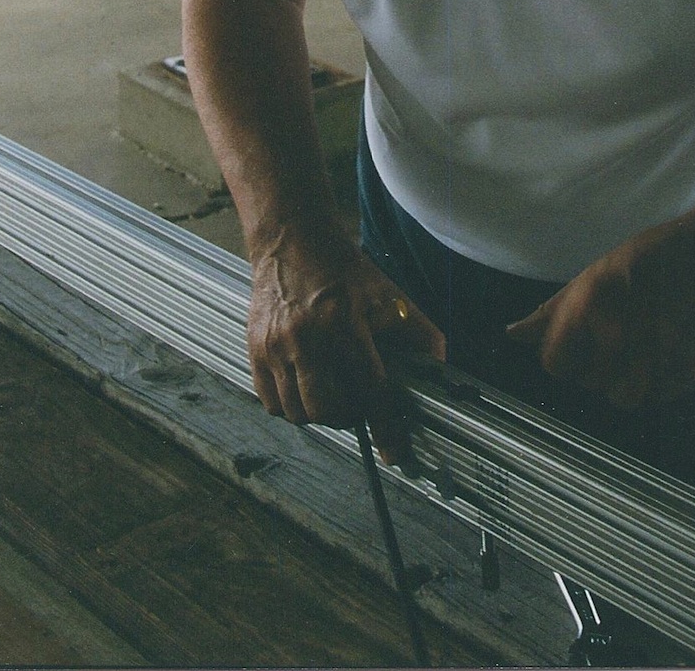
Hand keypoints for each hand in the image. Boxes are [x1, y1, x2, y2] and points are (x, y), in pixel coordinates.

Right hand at [247, 228, 444, 462]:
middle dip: (348, 417)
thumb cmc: (343, 269)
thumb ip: (419, 333)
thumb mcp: (388, 294)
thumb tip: (440, 369)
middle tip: (357, 405)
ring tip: (332, 392)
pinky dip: (290, 405)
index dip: (385, 427)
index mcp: (344, 322)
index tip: (395, 453)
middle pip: (327, 409)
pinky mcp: (254, 348)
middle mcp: (306, 336)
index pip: (370, 389)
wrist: (292, 241)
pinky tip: (305, 386)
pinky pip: (271, 402)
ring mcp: (275, 344)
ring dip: (319, 414)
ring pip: (297, 412)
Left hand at [507, 192, 694, 409]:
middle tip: (623, 334)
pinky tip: (667, 349)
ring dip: (630, 379)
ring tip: (645, 344)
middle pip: (589, 383)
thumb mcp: (597, 273)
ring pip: (622, 398)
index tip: (580, 344)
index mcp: (590, 305)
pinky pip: (658, 396)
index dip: (565, 357)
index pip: (555, 364)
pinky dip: (659, 381)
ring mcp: (654, 355)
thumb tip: (513, 335)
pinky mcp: (686, 371)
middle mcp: (619, 333)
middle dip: (599, 365)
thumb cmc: (653, 258)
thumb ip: (554, 311)